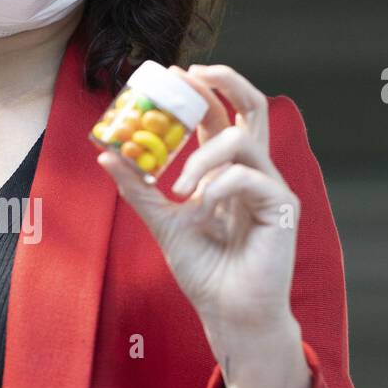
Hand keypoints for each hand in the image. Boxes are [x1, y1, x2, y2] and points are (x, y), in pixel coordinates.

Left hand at [97, 64, 299, 336]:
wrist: (228, 313)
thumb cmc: (205, 272)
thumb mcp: (161, 223)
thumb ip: (138, 190)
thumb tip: (105, 154)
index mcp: (227, 172)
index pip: (221, 117)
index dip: (203, 91)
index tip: (175, 74)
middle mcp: (252, 172)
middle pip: (253, 108)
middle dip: (226, 81)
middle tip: (192, 74)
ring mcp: (270, 187)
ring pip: (243, 139)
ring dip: (204, 156)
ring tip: (180, 188)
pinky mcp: (282, 207)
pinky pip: (249, 177)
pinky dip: (219, 187)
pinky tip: (204, 210)